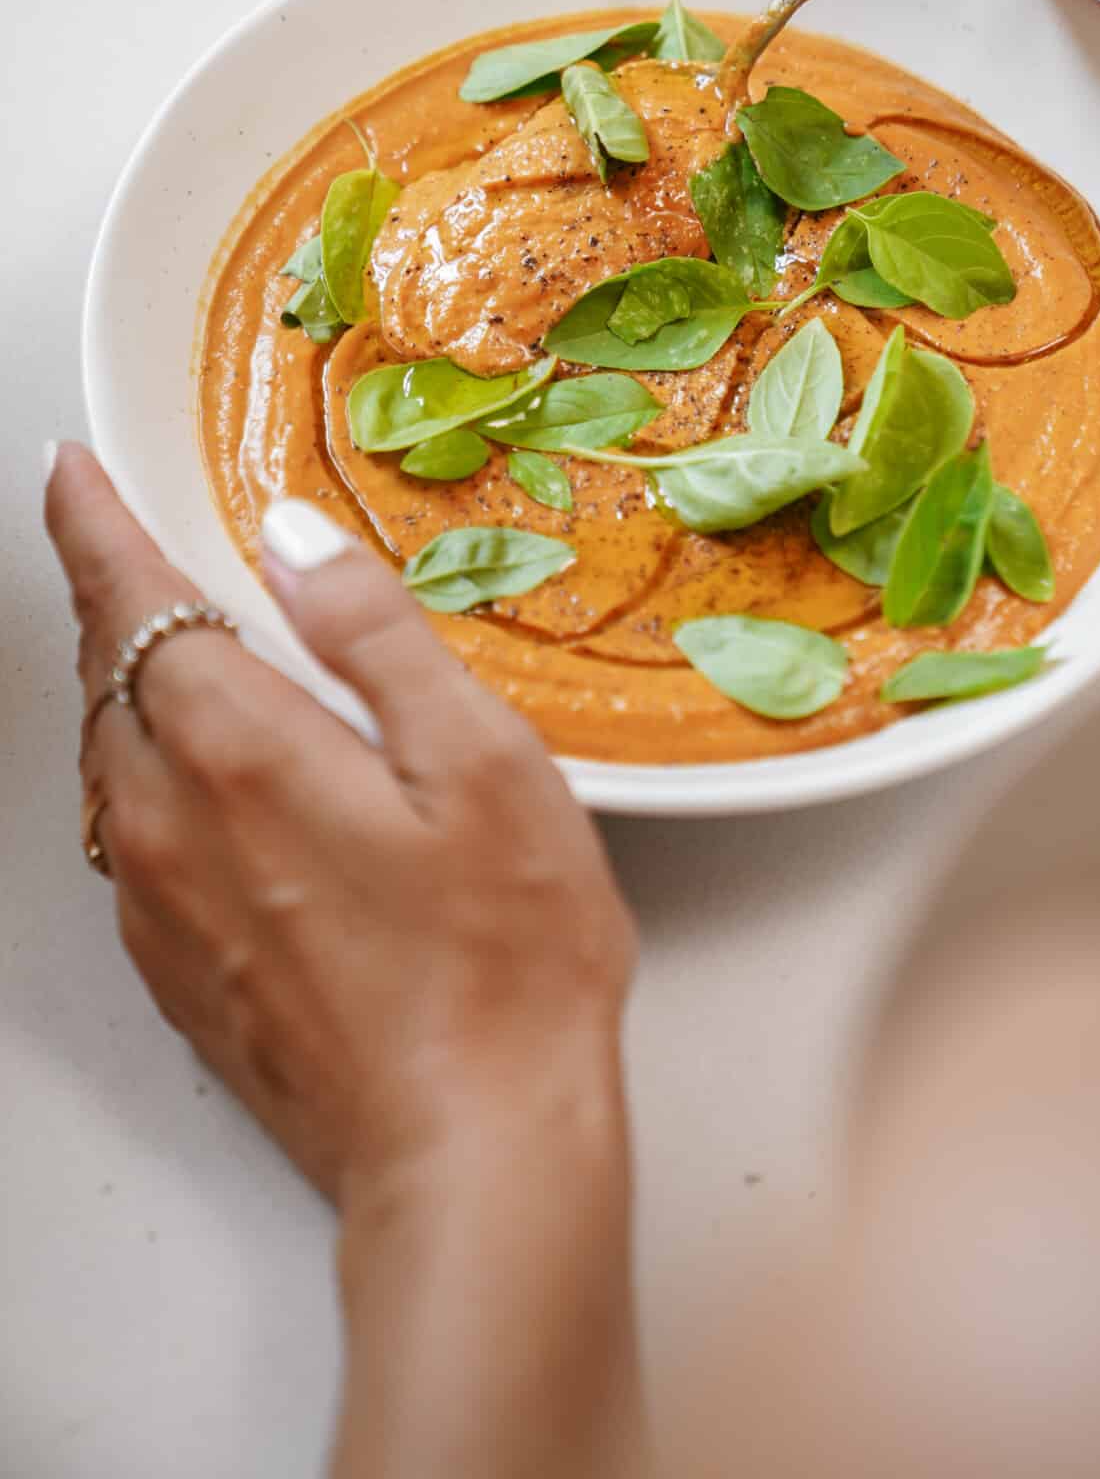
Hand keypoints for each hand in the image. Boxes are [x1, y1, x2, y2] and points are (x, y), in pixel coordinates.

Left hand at [45, 447, 639, 1476]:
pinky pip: (132, 845)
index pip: (131, 604)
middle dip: (111, 601)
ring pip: (108, 766)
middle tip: (130, 545)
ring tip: (169, 653)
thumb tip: (292, 540)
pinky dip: (146, 782)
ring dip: (124, 693)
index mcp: (240, 753)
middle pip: (104, 681)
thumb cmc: (504, 960)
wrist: (472, 1150)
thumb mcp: (481, 762)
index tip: (71, 474)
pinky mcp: (185, 977)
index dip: (93, 525)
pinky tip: (204, 791)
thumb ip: (375, 636)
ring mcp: (166, 912)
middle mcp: (174, 827)